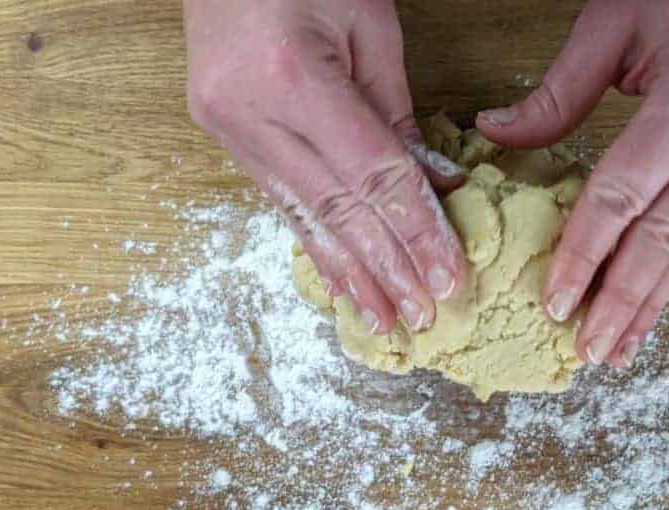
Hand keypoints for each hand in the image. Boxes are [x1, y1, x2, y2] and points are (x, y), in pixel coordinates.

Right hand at [184, 1, 468, 334]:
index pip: (370, 176)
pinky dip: (314, 242)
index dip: (414, 232)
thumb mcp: (368, 23)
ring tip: (383, 320)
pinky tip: (339, 279)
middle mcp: (248, 112)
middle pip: (334, 208)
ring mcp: (225, 125)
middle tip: (422, 317)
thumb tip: (430, 185)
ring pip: (300, 215)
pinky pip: (277, 199)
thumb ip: (395, 111)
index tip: (447, 277)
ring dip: (347, 273)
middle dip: (385, 268)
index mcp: (291, 77)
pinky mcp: (220, 131)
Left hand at [477, 0, 668, 366]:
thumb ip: (557, 92)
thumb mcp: (611, 24)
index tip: (556, 300)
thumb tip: (494, 135)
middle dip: (624, 298)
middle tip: (588, 350)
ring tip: (618, 351)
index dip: (587, 250)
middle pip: (668, 233)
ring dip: (653, 300)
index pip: (628, 191)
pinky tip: (649, 307)